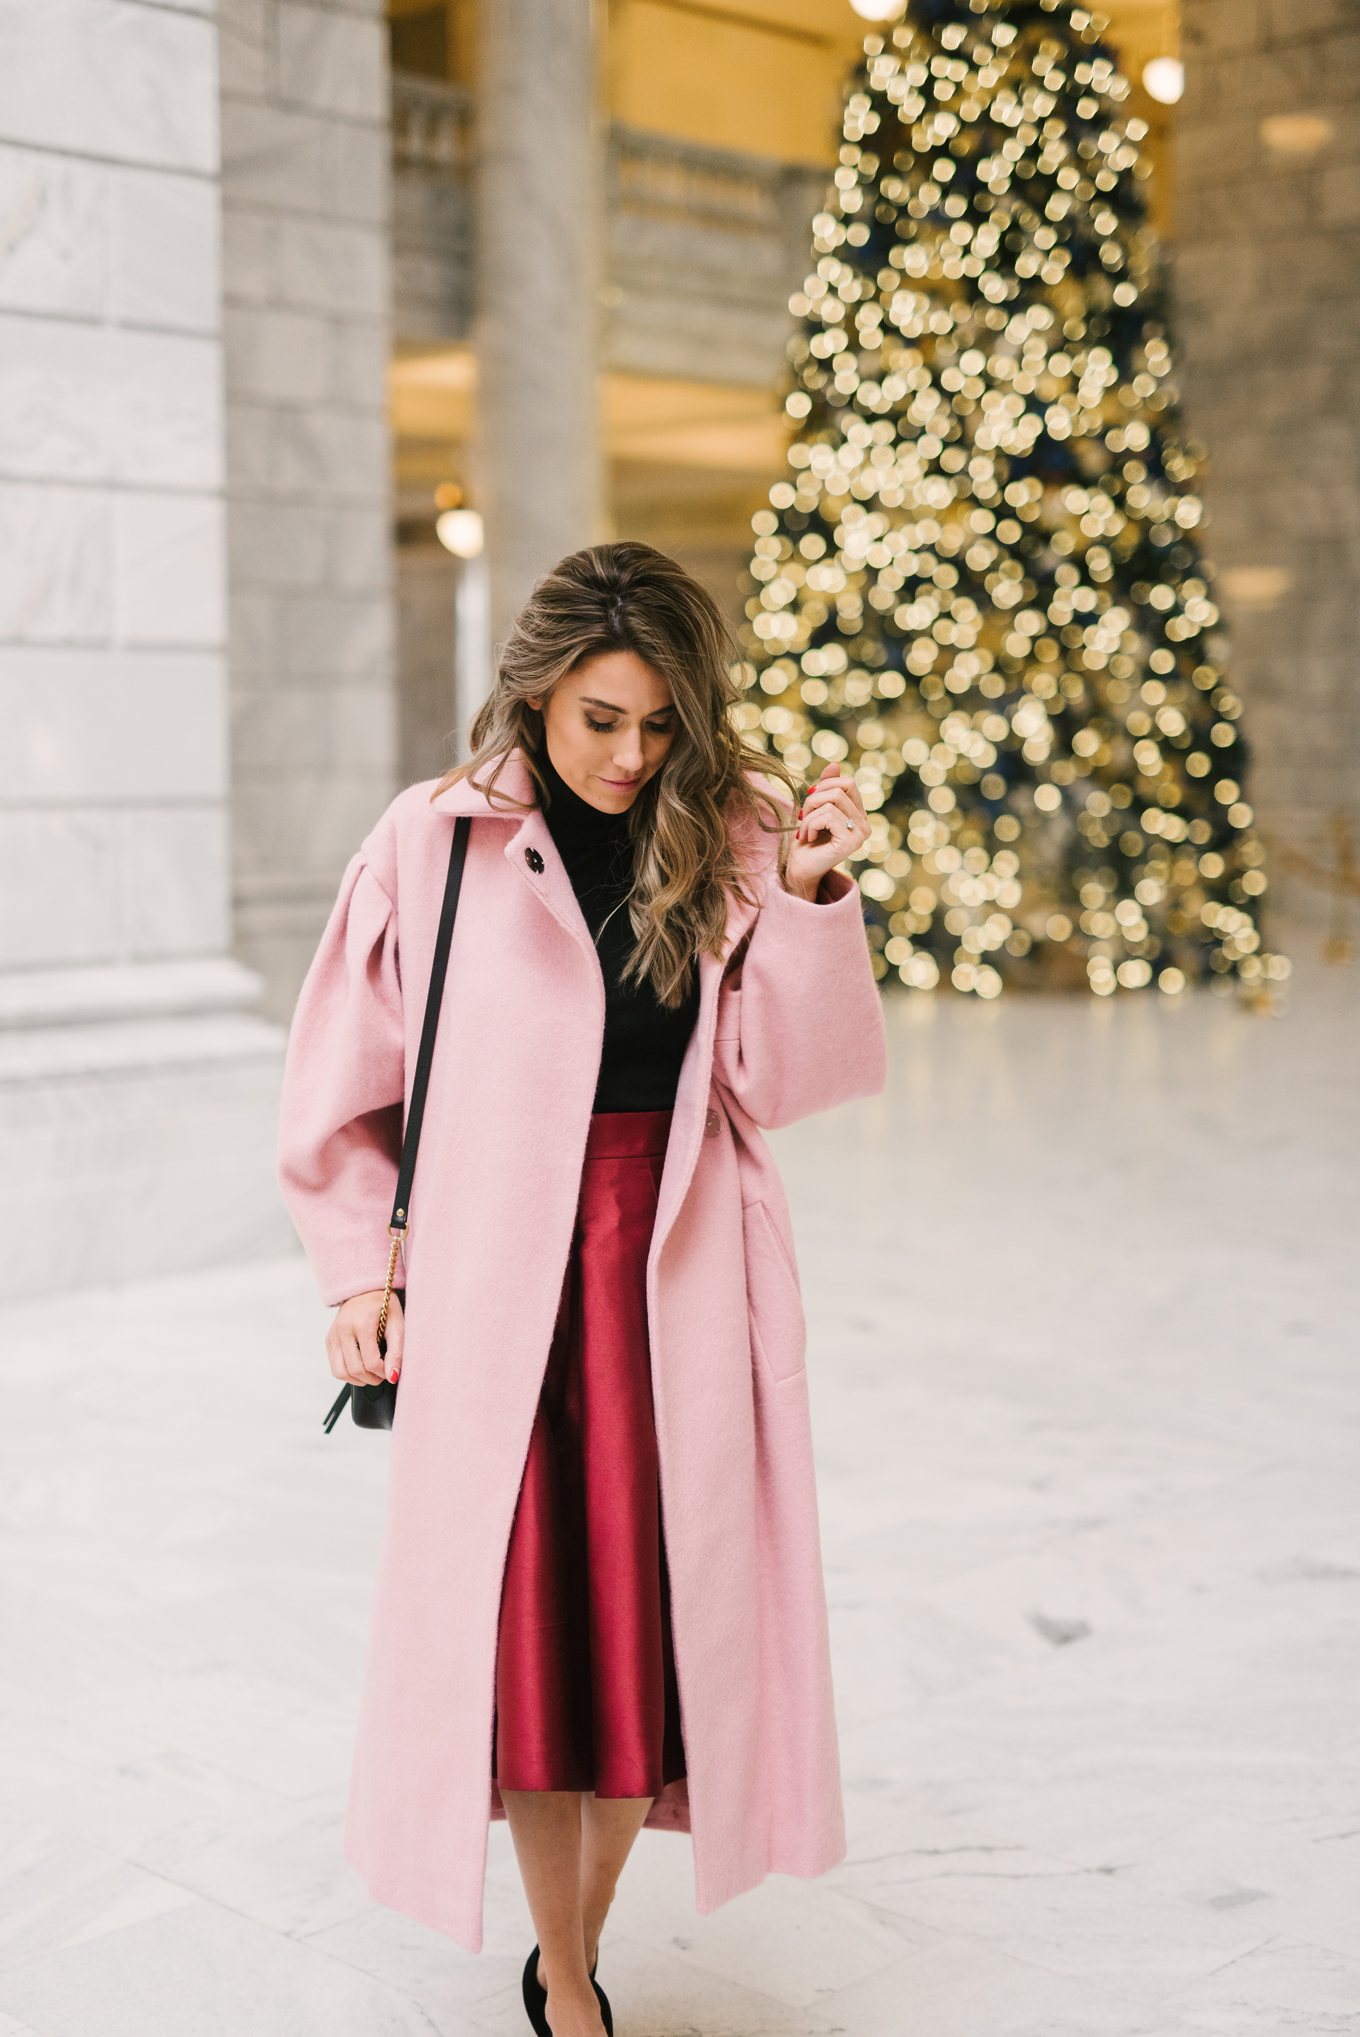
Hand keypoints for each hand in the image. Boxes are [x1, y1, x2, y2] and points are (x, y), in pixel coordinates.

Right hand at [327, 1288, 403, 1387]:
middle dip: (371, 1379)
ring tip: (371, 1374)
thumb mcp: (397, 1323)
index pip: (370, 1362)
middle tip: (382, 1374)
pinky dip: (348, 1373)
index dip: (383, 1373)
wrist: (365, 1290)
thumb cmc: (384, 1305)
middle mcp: (343, 1329)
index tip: (391, 1371)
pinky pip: (335, 1367)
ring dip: (358, 1380)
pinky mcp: (329, 1339)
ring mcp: (333, 1334)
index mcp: (362, 1323)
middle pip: (355, 1369)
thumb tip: (392, 1376)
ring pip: (341, 1372)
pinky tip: (360, 1367)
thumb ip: (396, 1351)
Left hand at [783, 761, 870, 900]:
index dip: (825, 785)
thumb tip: (835, 764)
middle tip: (803, 817)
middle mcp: (864, 825)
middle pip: (841, 789)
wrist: (797, 869)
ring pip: (832, 802)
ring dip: (809, 814)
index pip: (848, 783)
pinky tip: (808, 838)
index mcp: (858, 815)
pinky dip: (811, 823)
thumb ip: (826, 787)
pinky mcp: (850, 843)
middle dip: (814, 799)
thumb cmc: (805, 839)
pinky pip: (829, 816)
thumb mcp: (814, 808)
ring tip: (804, 831)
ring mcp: (860, 835)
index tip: (808, 801)